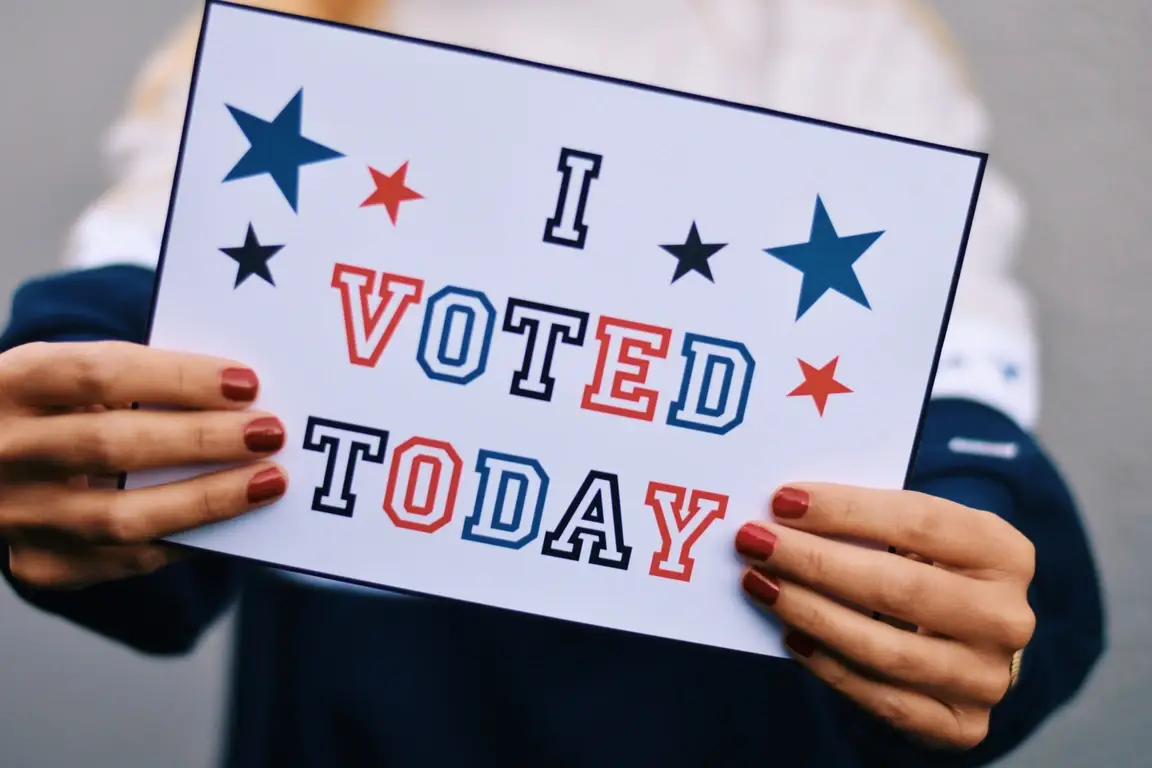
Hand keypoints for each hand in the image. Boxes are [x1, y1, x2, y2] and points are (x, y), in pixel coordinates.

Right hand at [0, 341, 288, 588]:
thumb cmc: (57, 408)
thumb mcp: (71, 379)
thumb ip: (134, 383)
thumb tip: (238, 397)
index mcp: (11, 383)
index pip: (99, 375)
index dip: (178, 378)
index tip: (246, 382)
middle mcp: (1, 451)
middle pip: (112, 446)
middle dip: (203, 439)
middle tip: (270, 432)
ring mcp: (16, 515)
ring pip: (120, 517)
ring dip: (207, 499)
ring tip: (268, 481)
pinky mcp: (39, 564)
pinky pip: (124, 560)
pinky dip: (185, 540)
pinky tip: (231, 523)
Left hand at [735, 483, 1035, 750]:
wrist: (970, 647)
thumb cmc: (932, 572)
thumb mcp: (923, 537)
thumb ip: (872, 521)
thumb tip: (787, 509)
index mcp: (1004, 553)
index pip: (919, 522)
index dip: (845, 510)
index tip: (783, 500)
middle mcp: (1006, 617)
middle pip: (898, 586)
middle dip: (814, 561)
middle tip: (754, 541)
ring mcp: (986, 677)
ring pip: (886, 649)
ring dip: (810, 612)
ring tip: (759, 584)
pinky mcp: (962, 725)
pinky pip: (883, 699)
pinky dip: (830, 666)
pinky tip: (790, 635)